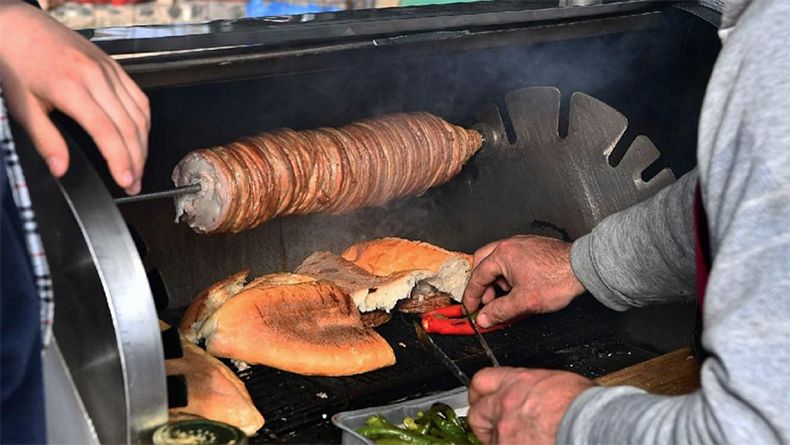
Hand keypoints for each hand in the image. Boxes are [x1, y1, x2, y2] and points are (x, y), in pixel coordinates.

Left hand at [0, 0, 148, 193]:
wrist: (18, 26)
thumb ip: (44, 139)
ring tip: (138, 166)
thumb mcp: (21, 104)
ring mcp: (109, 70)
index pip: (107, 132)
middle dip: (136, 160)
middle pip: (129, 127)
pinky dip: (144, 122)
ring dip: (143, 145)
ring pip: (140, 115)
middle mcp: (96, 77)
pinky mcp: (114, 66)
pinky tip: (140, 137)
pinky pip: (140, 98)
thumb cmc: (15, 61)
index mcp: (71, 87)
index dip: (120, 160)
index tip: (124, 181)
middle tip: (133, 183)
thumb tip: (60, 168)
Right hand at [462, 235, 584, 327]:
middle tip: (486, 302)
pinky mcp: (533, 247)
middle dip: (482, 284)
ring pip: (498, 261)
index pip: (478, 276)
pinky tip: (519, 287)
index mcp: (503, 254)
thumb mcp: (524, 302)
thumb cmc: (558, 279)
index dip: (472, 295)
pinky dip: (509, 274)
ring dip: (497, 280)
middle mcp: (510, 245)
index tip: (470, 307)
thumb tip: (484, 318)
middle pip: (483, 263)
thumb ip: (500, 311)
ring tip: (507, 297)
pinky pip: (512, 259)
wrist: (584, 269)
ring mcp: (522, 244)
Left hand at [467, 367, 594, 444]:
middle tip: (494, 428)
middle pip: (476, 413)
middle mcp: (504, 406)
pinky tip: (531, 444)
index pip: (482, 381)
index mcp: (517, 383)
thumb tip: (542, 394)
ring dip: (501, 441)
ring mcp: (504, 433)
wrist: (590, 426)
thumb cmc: (583, 407)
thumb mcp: (559, 382)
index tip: (482, 400)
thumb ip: (538, 388)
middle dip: (484, 422)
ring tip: (520, 440)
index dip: (481, 393)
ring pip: (489, 439)